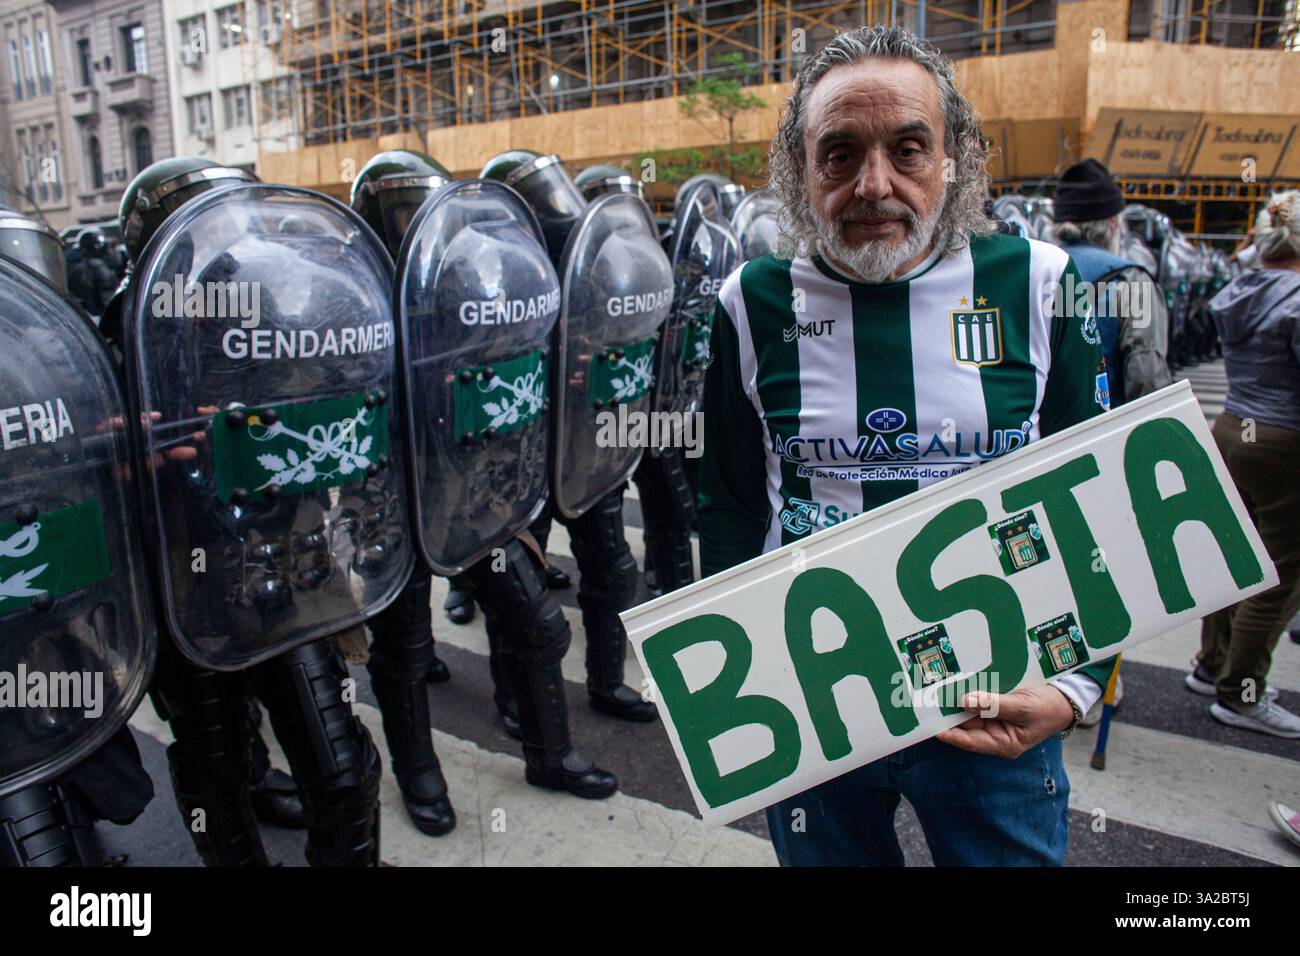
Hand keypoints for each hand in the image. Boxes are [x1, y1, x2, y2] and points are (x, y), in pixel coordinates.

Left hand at [936, 686, 1074, 758]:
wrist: (1066, 696)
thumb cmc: (1049, 708)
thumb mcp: (1023, 708)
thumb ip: (994, 705)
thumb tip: (965, 700)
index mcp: (1002, 743)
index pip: (968, 741)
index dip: (948, 733)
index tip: (930, 724)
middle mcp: (995, 733)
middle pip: (965, 724)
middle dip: (949, 712)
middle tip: (927, 700)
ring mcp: (994, 718)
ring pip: (969, 709)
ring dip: (956, 699)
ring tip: (935, 688)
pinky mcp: (995, 704)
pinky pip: (978, 699)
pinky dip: (968, 691)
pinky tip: (954, 681)